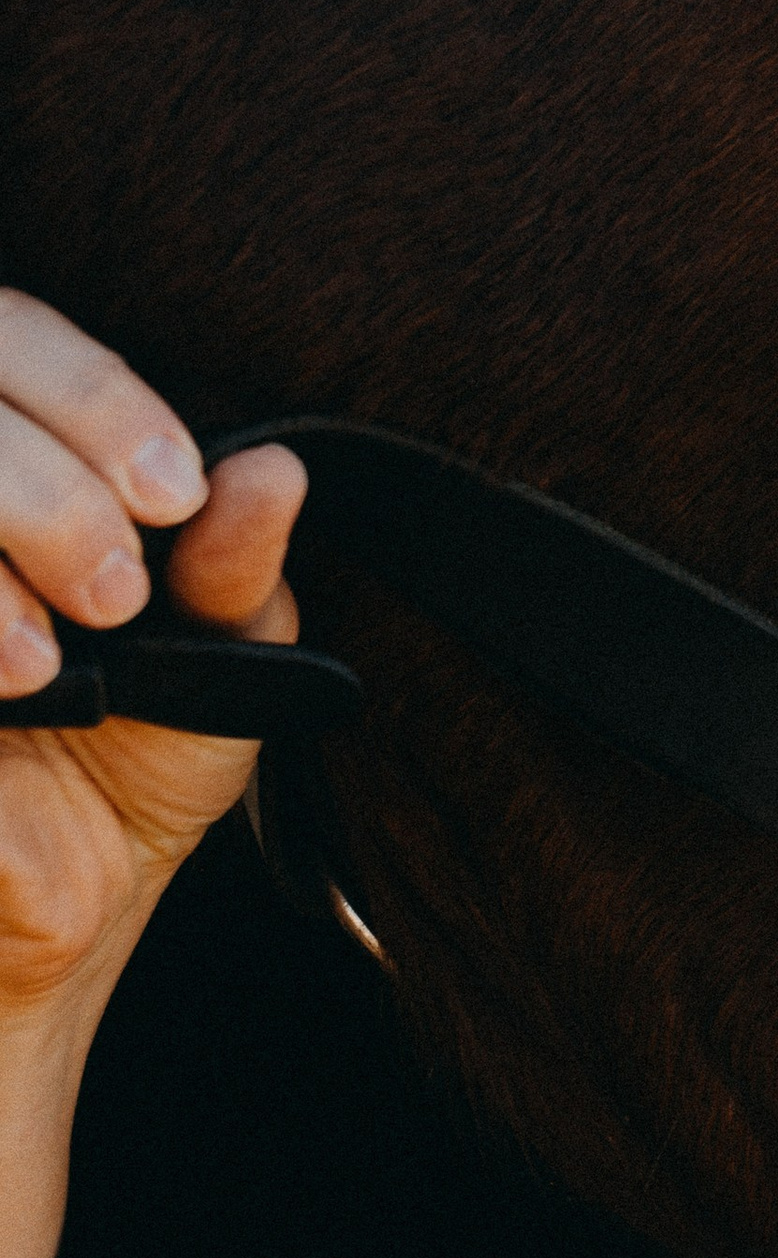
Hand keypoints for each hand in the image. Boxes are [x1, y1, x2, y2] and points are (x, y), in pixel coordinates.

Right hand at [0, 291, 304, 1257]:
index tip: (174, 492)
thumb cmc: (141, 761)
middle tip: (117, 588)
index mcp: (30, 462)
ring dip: (2, 534)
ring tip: (56, 658)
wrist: (55, 914)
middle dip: (47, 482)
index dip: (92, 397)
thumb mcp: (224, 660)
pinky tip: (14, 682)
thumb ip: (237, 564)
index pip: (21, 342)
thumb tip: (271, 472)